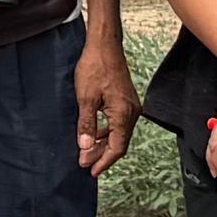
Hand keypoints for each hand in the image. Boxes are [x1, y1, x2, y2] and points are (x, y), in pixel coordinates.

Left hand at [73, 34, 137, 177]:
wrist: (104, 45)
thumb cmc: (95, 67)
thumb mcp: (85, 98)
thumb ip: (87, 124)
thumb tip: (85, 147)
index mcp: (123, 114)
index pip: (117, 147)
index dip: (104, 161)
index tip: (91, 171)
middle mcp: (132, 112)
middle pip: (119, 142)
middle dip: (102, 155)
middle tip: (85, 163)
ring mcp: (131, 106)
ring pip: (119, 133)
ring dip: (104, 144)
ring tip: (87, 151)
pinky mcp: (126, 101)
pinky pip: (119, 123)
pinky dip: (107, 132)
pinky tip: (96, 134)